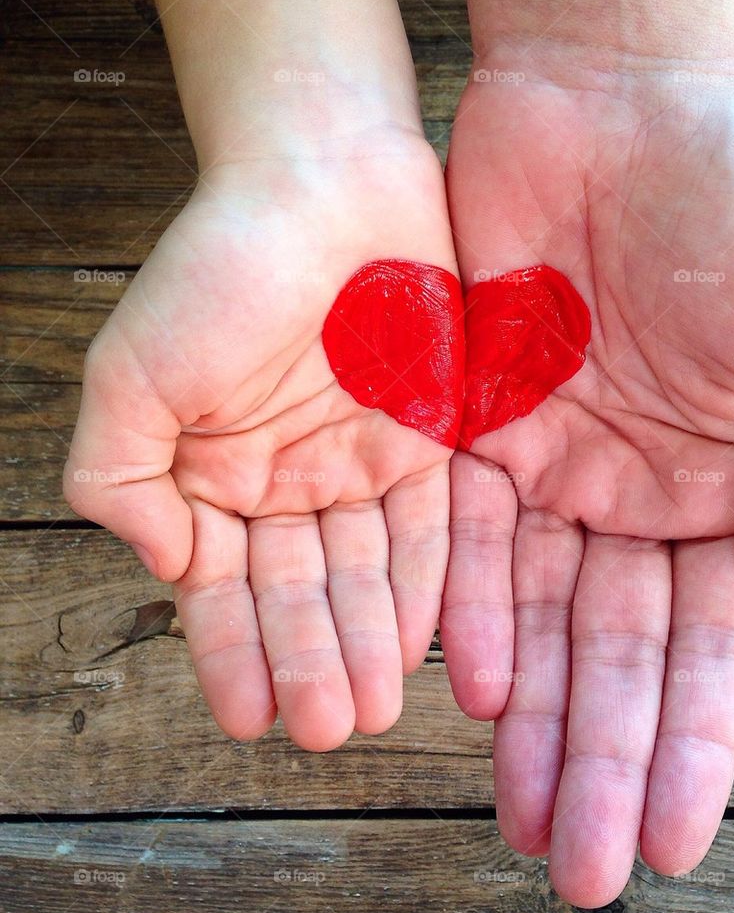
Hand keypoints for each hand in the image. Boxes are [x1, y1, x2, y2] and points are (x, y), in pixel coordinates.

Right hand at [65, 142, 456, 749]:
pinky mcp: (427, 438)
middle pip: (303, 591)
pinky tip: (421, 642)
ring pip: (368, 571)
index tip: (250, 720)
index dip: (234, 653)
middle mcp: (290, 481)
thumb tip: (161, 564)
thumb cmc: (219, 266)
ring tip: (371, 712)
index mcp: (215, 476)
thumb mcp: (132, 373)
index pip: (224, 587)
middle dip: (312, 660)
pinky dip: (427, 583)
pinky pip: (433, 525)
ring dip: (369, 641)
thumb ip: (122, 478)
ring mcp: (361, 462)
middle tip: (325, 730)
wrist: (322, 182)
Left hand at [440, 48, 733, 903]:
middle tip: (579, 872)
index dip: (690, 745)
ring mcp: (550, 467)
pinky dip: (468, 612)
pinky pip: (464, 538)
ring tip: (522, 819)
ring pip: (533, 620)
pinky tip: (475, 691)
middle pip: (611, 656)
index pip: (703, 649)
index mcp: (721, 491)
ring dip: (531, 720)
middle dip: (601, 763)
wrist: (620, 106)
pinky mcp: (472, 428)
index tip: (672, 841)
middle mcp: (631, 496)